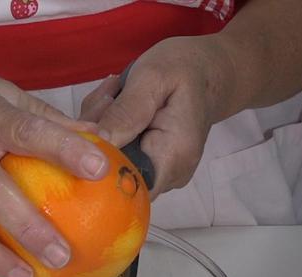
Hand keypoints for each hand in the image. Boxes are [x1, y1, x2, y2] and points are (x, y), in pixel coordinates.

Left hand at [79, 36, 240, 196]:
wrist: (208, 71)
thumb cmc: (185, 67)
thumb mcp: (152, 77)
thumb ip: (125, 111)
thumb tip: (97, 141)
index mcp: (174, 156)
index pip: (126, 184)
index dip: (98, 162)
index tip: (93, 124)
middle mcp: (169, 175)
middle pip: (113, 174)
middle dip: (96, 137)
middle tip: (108, 97)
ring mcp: (160, 173)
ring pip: (110, 164)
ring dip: (101, 130)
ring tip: (116, 95)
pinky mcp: (149, 166)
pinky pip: (116, 156)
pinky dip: (107, 131)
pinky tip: (117, 105)